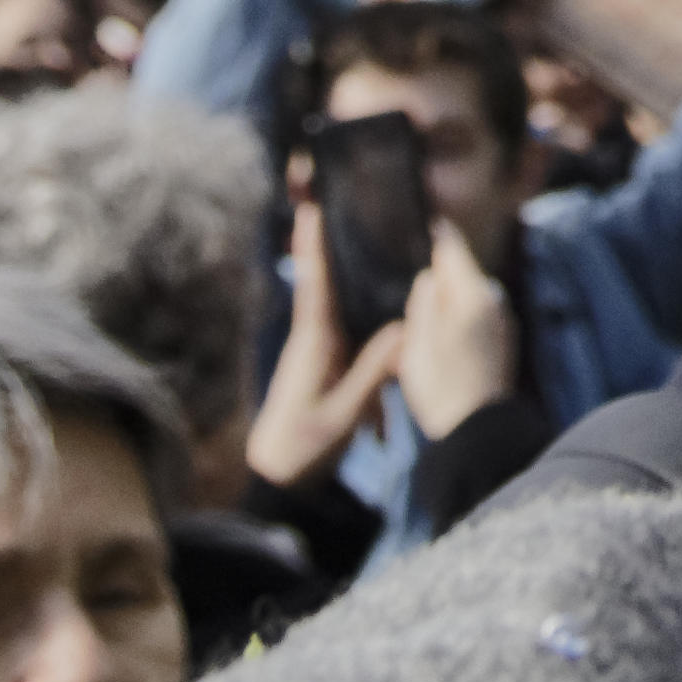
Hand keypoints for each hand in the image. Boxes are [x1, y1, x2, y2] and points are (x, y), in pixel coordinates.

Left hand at [244, 196, 404, 486]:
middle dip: (326, 242)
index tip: (310, 205)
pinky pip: (343, 329)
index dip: (313, 245)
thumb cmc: (303, 449)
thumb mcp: (344, 415)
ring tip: (356, 232)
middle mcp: (312, 339)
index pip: (314, 284)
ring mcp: (317, 352)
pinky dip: (353, 307)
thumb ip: (373, 373)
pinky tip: (374, 299)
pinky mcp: (324, 366)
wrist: (276, 482)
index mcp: (313, 345)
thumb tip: (404, 329)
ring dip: (339, 271)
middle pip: (324, 281)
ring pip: (336, 305)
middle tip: (331, 198)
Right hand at [400, 220, 521, 438]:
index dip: (438, 234)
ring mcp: (502, 322)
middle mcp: (493, 301)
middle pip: (461, 273)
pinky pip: (475, 316)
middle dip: (440, 274)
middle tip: (411, 275)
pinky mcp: (502, 342)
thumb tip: (432, 274)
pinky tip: (440, 338)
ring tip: (422, 314)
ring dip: (449, 299)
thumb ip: (425, 300)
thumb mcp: (417, 342)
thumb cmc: (441, 387)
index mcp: (472, 294)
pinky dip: (458, 317)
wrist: (477, 432)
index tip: (428, 220)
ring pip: (468, 296)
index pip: (454, 248)